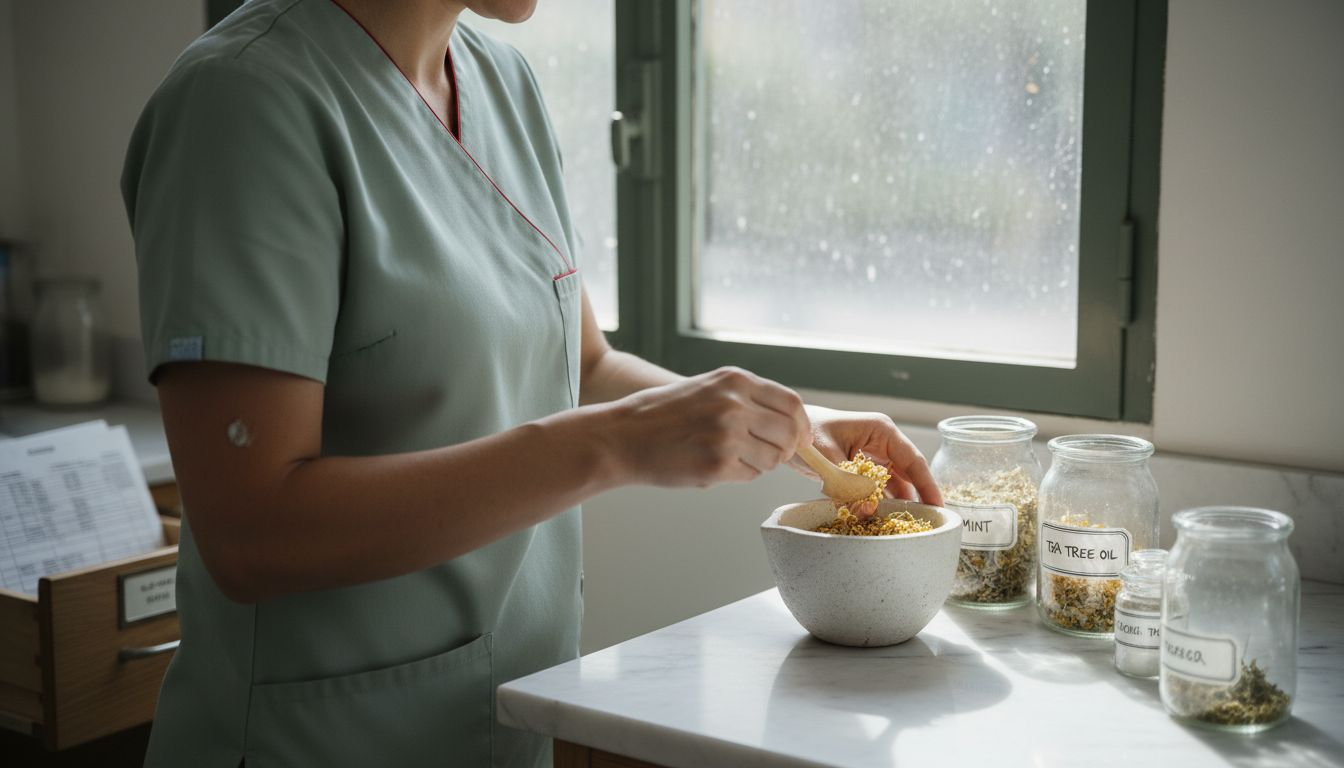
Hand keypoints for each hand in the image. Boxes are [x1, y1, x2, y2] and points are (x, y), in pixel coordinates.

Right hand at [607, 367, 810, 487]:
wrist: (621, 437)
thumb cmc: (662, 415)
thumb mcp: (707, 388)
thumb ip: (746, 399)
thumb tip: (790, 423)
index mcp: (735, 381)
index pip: (792, 403)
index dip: (800, 426)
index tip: (799, 438)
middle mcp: (735, 404)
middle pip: (789, 433)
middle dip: (784, 449)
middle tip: (767, 454)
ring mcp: (727, 435)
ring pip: (772, 459)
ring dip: (759, 463)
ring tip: (730, 457)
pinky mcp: (716, 465)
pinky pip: (750, 475)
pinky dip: (739, 475)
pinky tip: (713, 466)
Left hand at [792, 405, 942, 510]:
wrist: (788, 431)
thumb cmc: (807, 432)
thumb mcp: (827, 455)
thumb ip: (848, 483)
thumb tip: (869, 510)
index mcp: (881, 431)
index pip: (912, 460)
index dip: (927, 484)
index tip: (938, 505)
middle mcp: (882, 443)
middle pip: (908, 474)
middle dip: (917, 498)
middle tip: (928, 522)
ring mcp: (874, 457)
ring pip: (893, 485)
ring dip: (895, 504)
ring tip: (905, 525)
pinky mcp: (863, 469)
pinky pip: (877, 489)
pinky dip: (877, 503)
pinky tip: (880, 520)